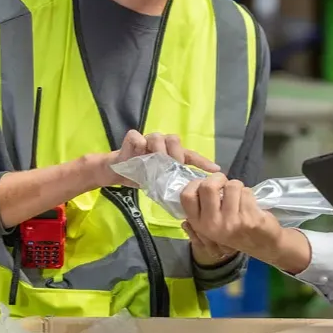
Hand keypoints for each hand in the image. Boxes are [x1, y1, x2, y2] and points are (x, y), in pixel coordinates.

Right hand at [94, 131, 219, 188]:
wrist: (116, 171)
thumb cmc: (141, 175)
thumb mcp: (159, 182)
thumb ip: (172, 184)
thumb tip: (189, 195)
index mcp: (171, 153)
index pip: (190, 156)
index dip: (203, 162)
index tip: (216, 170)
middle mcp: (161, 143)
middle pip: (174, 140)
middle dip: (176, 154)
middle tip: (174, 167)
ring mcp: (146, 139)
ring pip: (157, 137)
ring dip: (158, 151)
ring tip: (156, 164)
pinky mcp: (132, 138)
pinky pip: (138, 138)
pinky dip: (139, 147)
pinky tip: (138, 157)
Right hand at [179, 173, 285, 262]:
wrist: (263, 246)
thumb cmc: (235, 231)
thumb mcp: (213, 225)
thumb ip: (201, 209)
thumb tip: (192, 188)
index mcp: (199, 224)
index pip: (186, 196)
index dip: (196, 183)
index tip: (206, 184)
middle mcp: (212, 224)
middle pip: (208, 186)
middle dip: (219, 178)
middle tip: (225, 185)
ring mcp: (230, 222)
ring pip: (231, 185)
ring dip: (238, 187)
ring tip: (240, 198)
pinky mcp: (248, 219)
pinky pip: (246, 192)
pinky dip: (249, 194)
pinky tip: (251, 206)